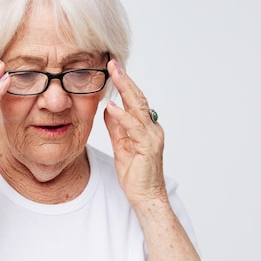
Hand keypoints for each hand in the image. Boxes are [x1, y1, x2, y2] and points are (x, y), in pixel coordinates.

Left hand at [103, 60, 166, 205]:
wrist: (145, 197)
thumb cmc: (135, 175)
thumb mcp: (121, 146)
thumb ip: (116, 127)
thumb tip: (109, 108)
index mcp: (146, 127)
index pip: (134, 100)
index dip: (124, 84)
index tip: (112, 68)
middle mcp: (152, 128)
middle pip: (138, 98)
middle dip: (125, 79)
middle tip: (113, 63)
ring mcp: (152, 136)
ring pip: (138, 107)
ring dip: (125, 89)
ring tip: (114, 74)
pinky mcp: (148, 147)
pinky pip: (134, 128)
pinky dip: (122, 116)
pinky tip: (112, 106)